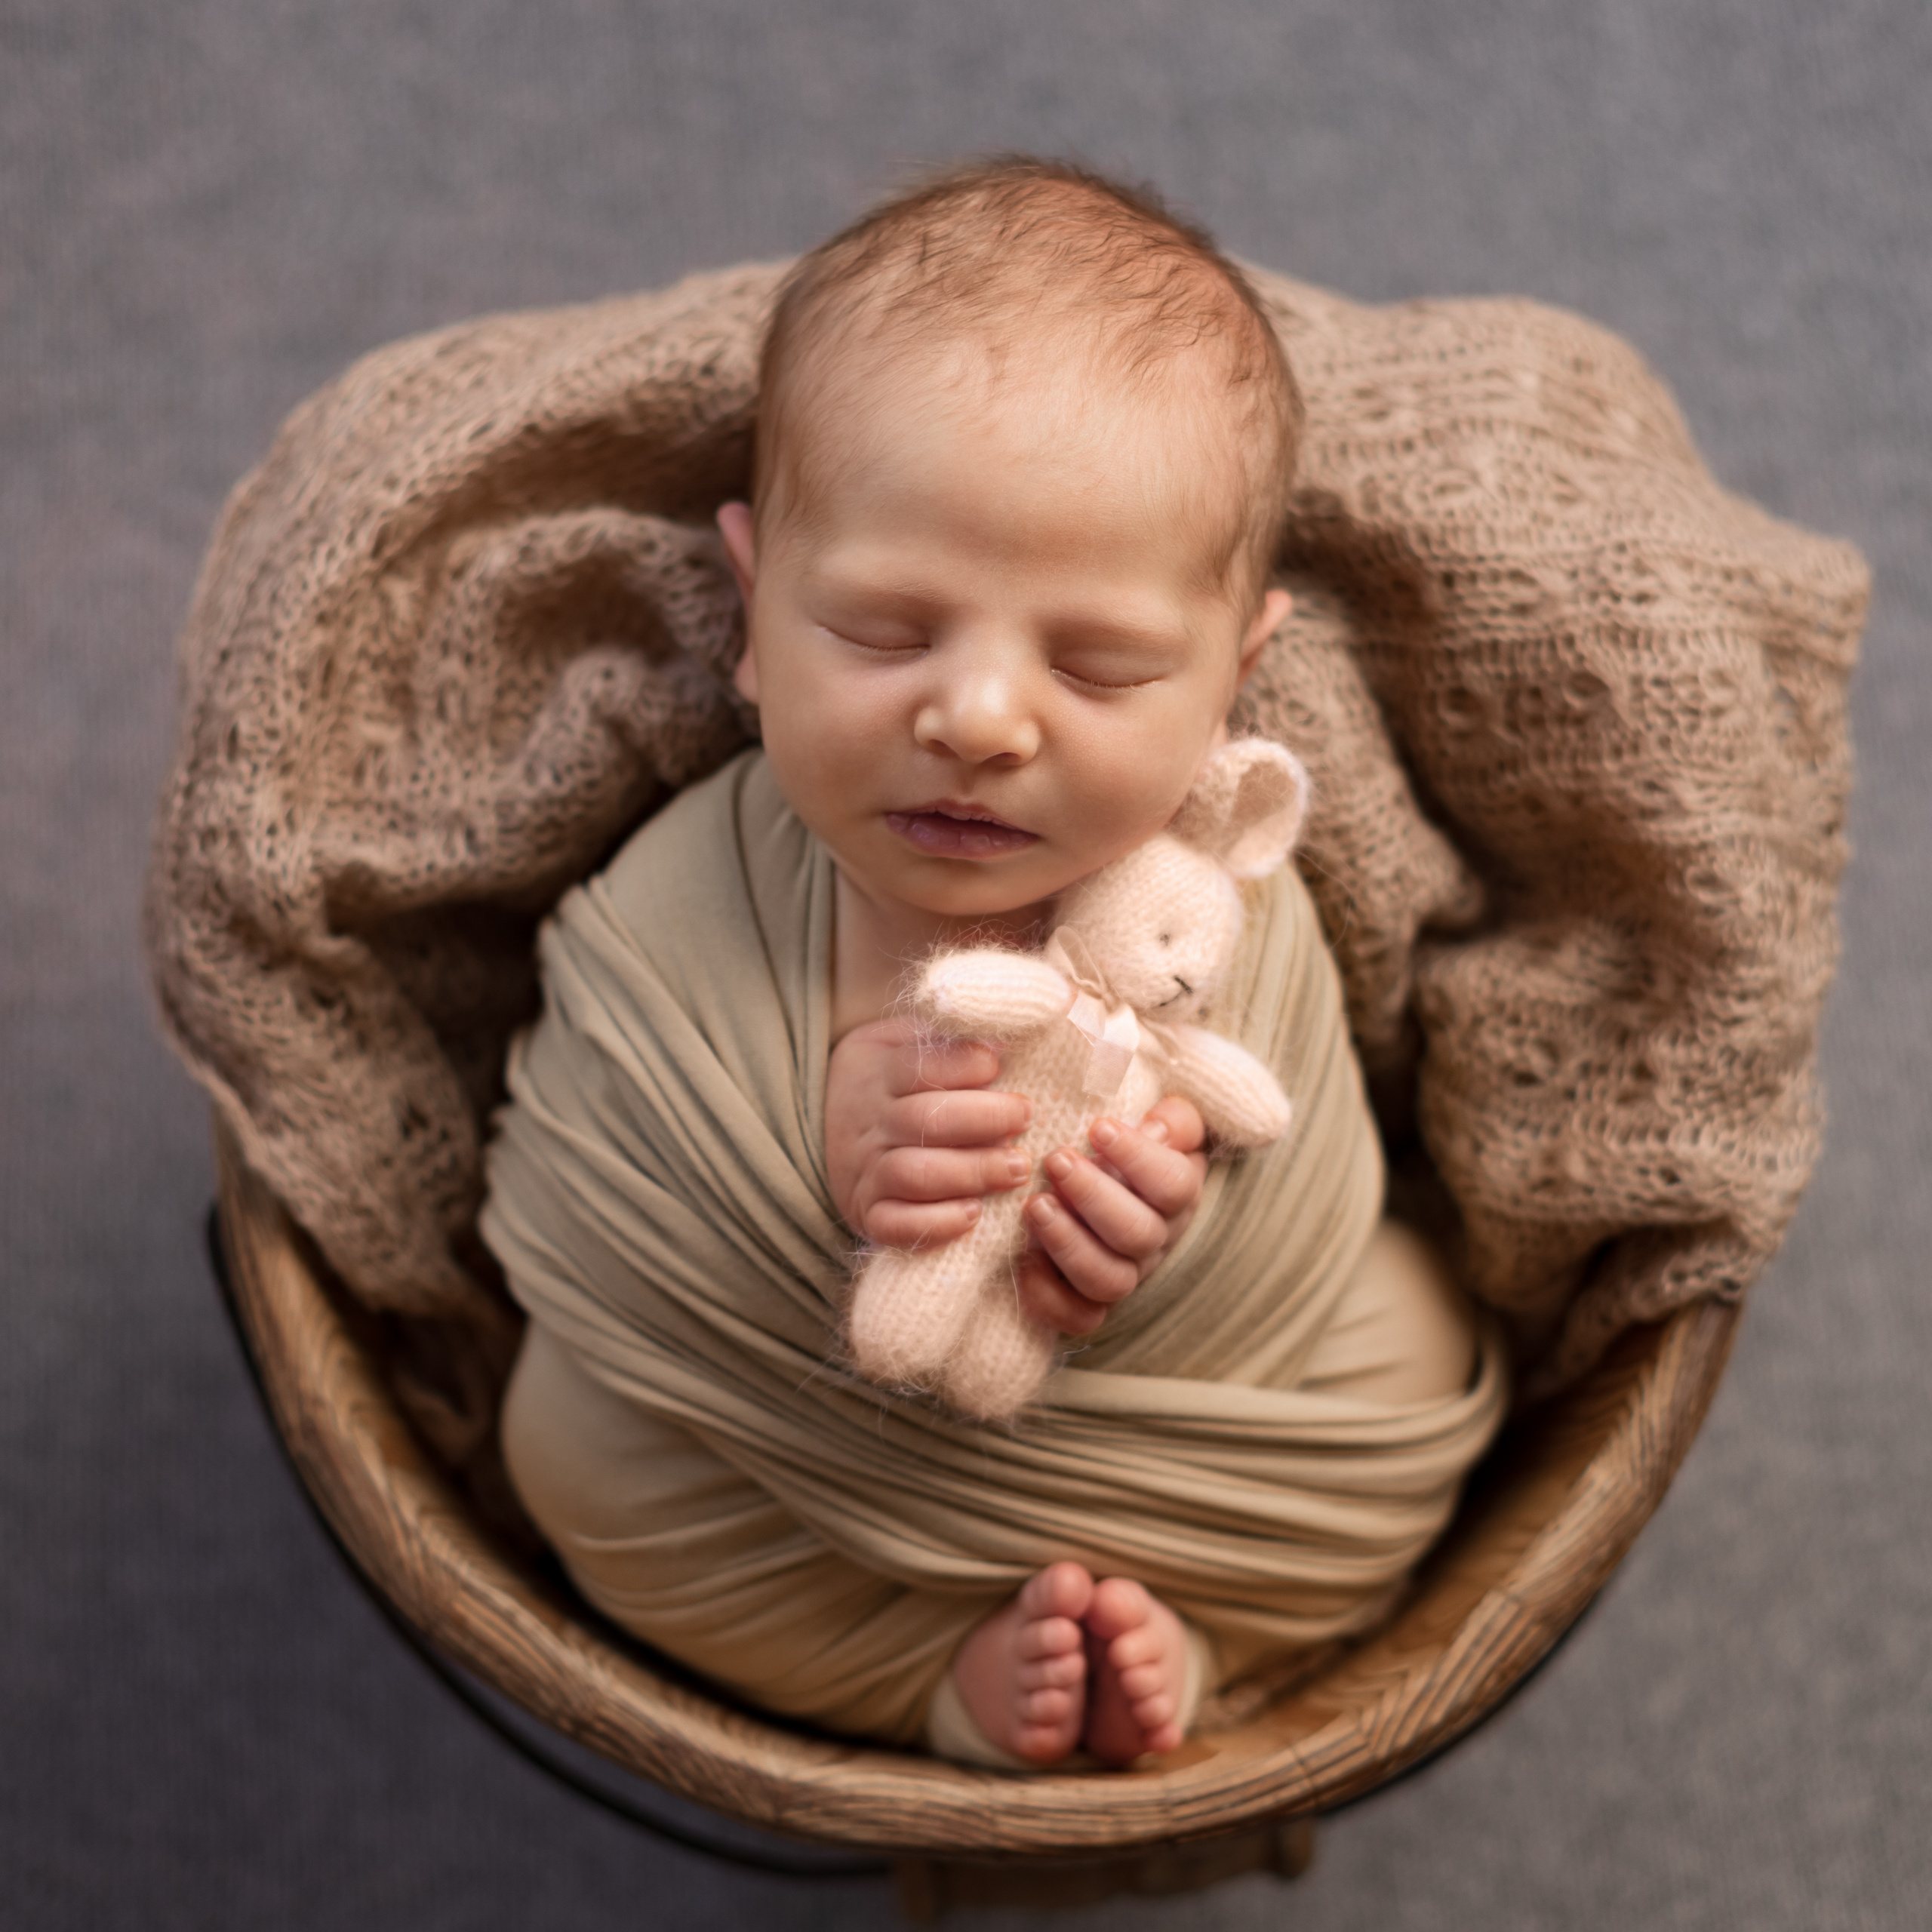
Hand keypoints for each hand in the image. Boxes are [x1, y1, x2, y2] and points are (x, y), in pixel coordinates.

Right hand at [826, 1019, 1031, 1248]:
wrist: (823, 1129)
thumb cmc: (891, 1081)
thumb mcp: (902, 1041)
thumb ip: (947, 1036)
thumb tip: (1009, 1037)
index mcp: (878, 1071)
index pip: (918, 1066)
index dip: (963, 1064)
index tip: (997, 1064)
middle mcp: (869, 1122)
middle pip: (923, 1121)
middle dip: (983, 1119)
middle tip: (1025, 1116)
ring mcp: (865, 1171)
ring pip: (914, 1174)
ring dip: (972, 1172)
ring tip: (1017, 1168)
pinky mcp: (868, 1213)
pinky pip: (895, 1225)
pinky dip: (936, 1223)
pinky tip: (974, 1214)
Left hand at [1016, 1096, 1208, 1336]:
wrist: (1103, 1186)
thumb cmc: (1125, 1145)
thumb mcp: (1157, 1123)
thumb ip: (1172, 1119)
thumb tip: (1158, 1128)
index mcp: (1175, 1196)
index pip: (1173, 1184)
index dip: (1139, 1158)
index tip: (1098, 1126)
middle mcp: (1154, 1241)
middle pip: (1138, 1234)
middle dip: (1094, 1197)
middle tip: (1055, 1159)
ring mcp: (1123, 1275)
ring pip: (1109, 1280)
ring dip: (1069, 1244)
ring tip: (1034, 1205)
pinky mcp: (1088, 1302)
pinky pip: (1078, 1318)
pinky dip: (1050, 1296)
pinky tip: (1023, 1258)